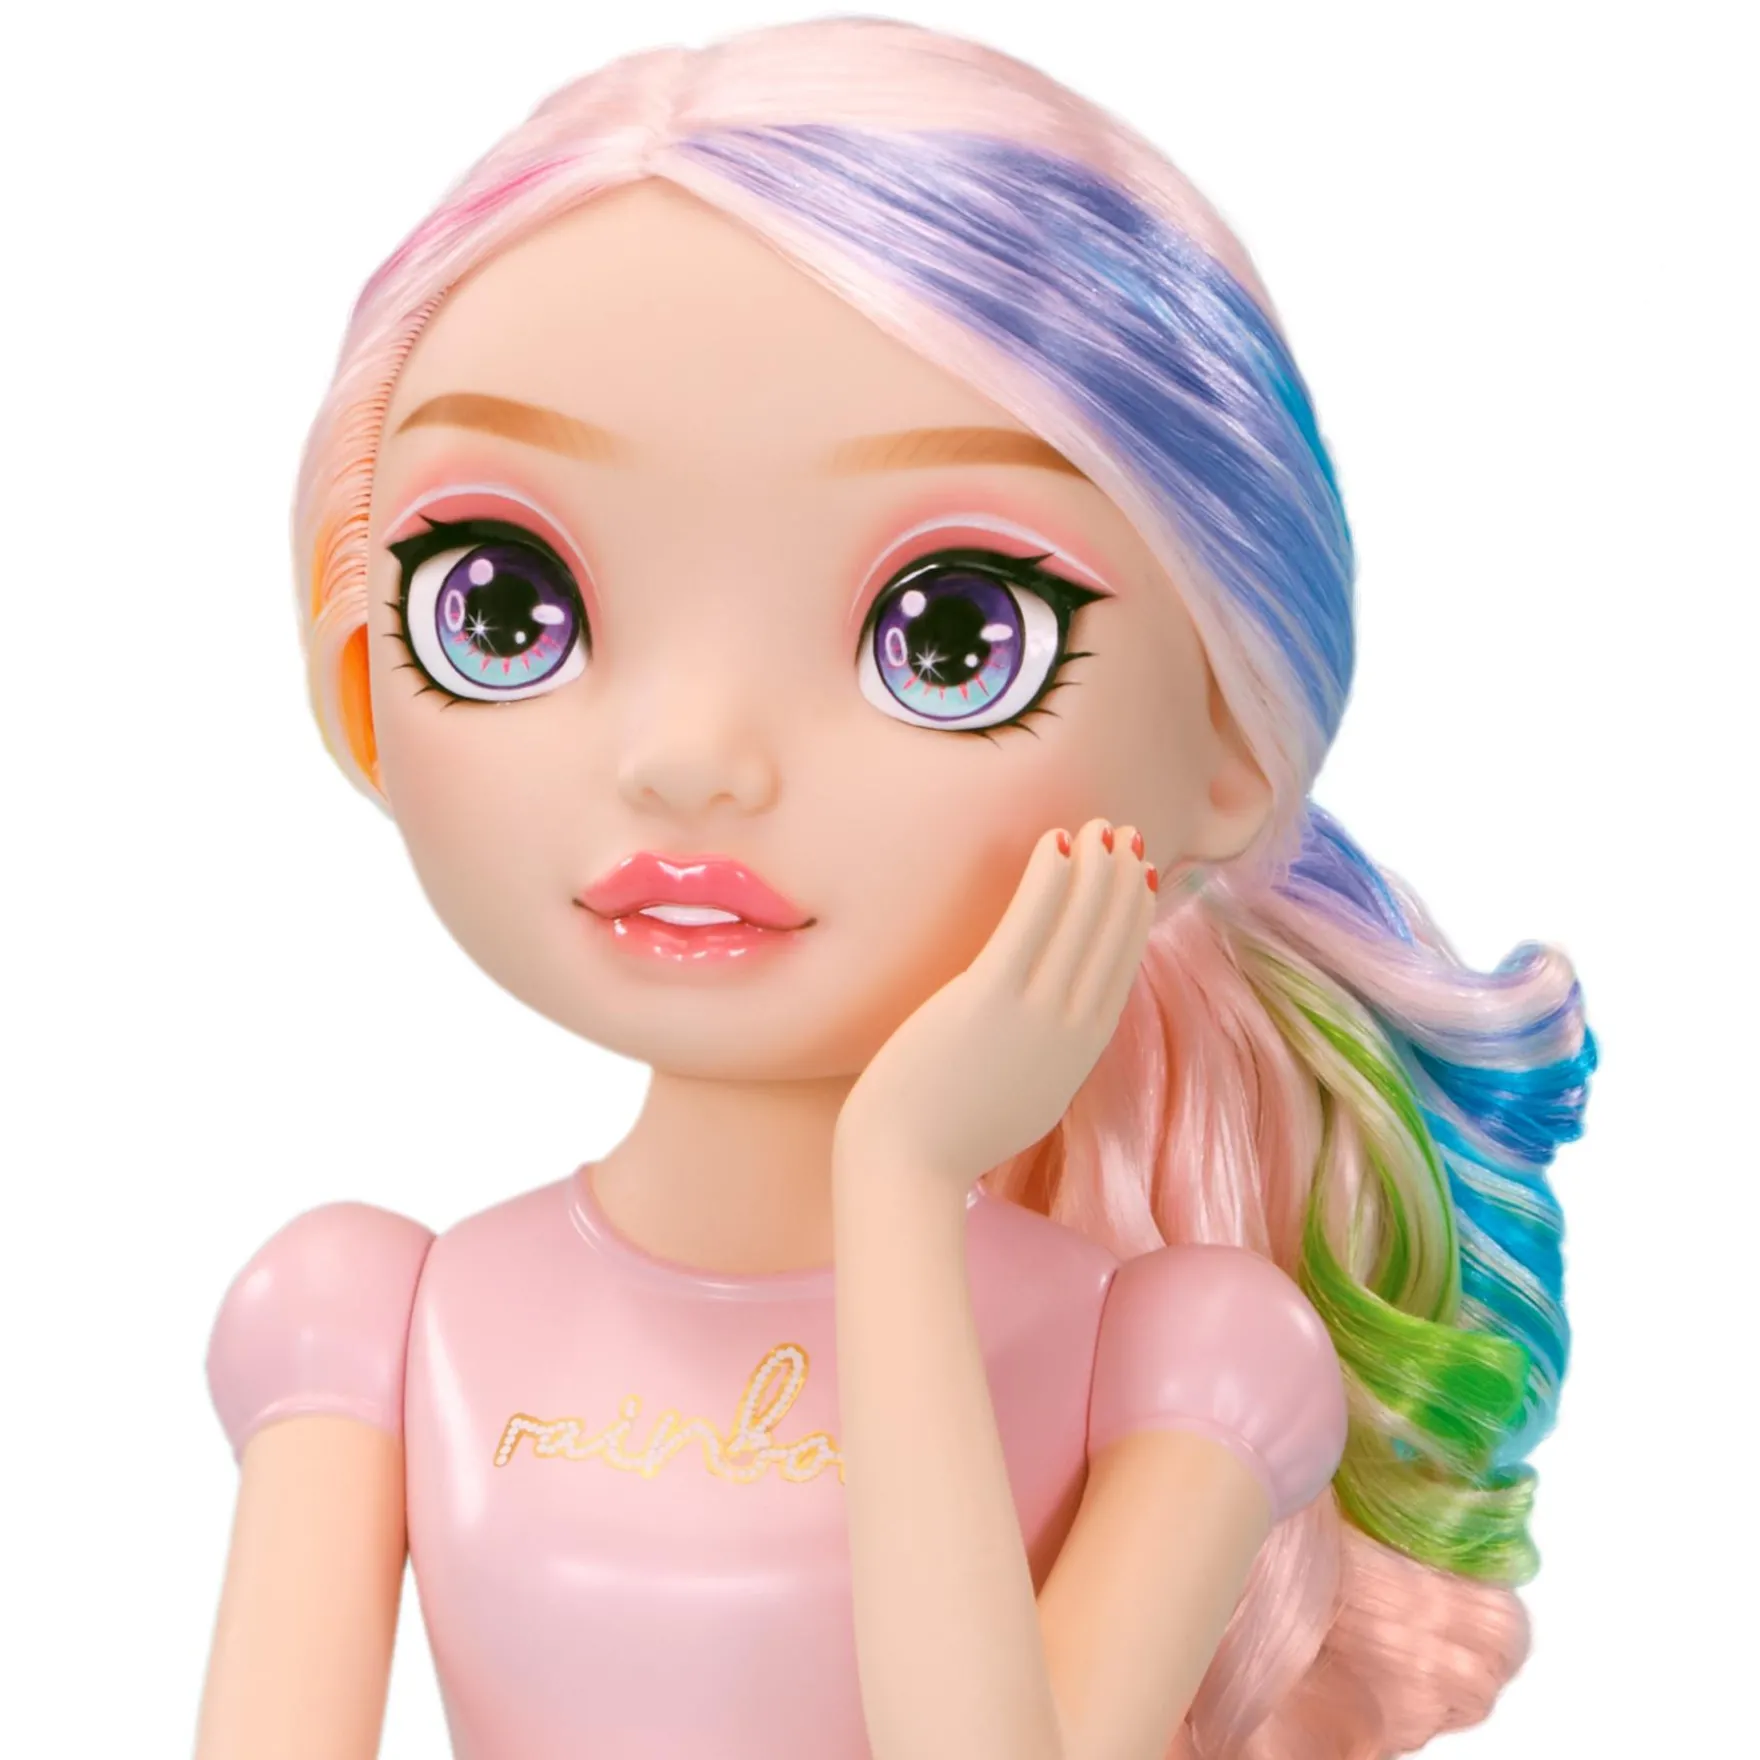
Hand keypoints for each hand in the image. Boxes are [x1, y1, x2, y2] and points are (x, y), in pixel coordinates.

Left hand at [833, 818, 1158, 1192]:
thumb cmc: (945, 1138)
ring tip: (1102, 827)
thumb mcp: (1020, 1098)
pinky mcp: (987, 1002)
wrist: (907, 1171)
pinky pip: (1027, 928)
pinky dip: (1048, 883)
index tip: (1142, 878)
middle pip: (1108, 943)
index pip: (1118, 972)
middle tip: (1128, 835)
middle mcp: (1068, 1033)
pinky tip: (1055, 845)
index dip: (1133, 920)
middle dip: (1122, 884)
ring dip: (1095, 871)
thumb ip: (1045, 1059)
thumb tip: (1050, 1028)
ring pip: (1078, 928)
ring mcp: (1032, 1017)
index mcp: (1076, 1055)